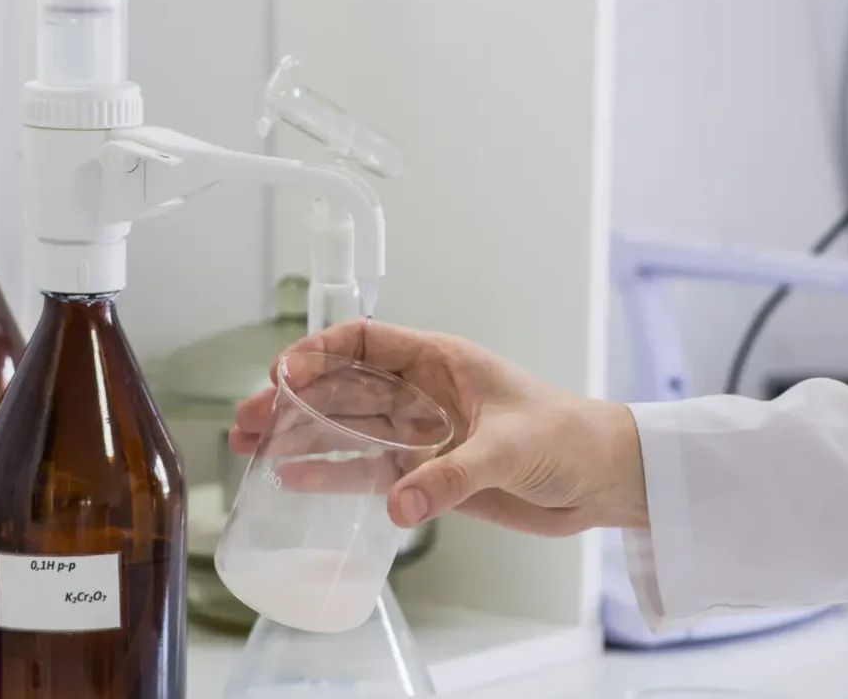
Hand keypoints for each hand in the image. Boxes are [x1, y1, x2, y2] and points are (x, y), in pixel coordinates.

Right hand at [230, 320, 647, 537]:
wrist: (599, 479)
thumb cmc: (567, 436)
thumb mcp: (510, 447)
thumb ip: (453, 476)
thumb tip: (399, 505)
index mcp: (440, 361)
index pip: (366, 341)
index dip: (320, 351)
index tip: (283, 372)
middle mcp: (422, 392)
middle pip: (344, 386)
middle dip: (295, 398)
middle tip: (248, 417)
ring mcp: (421, 432)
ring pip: (348, 427)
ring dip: (302, 434)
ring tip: (251, 446)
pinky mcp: (426, 472)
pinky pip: (368, 469)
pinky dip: (331, 472)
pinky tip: (295, 477)